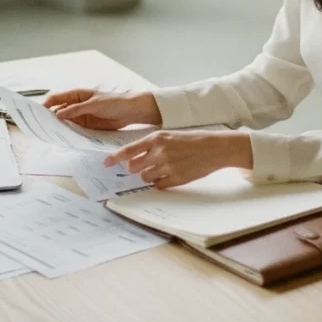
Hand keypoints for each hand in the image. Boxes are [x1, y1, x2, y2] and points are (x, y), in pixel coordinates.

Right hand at [43, 88, 161, 129]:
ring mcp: (82, 116)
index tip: (39, 112)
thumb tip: (59, 114)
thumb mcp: (95, 104)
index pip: (57, 98)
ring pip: (66, 122)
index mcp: (77, 94)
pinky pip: (75, 130)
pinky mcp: (87, 126)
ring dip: (59, 127)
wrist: (131, 112)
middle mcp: (77, 105)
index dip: (47, 104)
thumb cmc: (115, 102)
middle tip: (42, 127)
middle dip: (50, 118)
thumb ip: (77, 109)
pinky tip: (65, 139)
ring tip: (50, 135)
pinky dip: (69, 134)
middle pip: (59, 111)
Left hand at [103, 130, 252, 188]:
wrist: (215, 148)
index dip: (115, 158)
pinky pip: (158, 185)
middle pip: (133, 167)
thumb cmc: (193, 140)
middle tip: (143, 166)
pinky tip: (171, 174)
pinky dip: (161, 182)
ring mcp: (167, 166)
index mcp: (157, 138)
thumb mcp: (170, 136)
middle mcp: (159, 152)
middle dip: (135, 168)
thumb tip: (135, 159)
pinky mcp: (175, 179)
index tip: (106, 163)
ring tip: (162, 168)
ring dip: (149, 175)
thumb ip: (153, 145)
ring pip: (145, 178)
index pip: (128, 150)